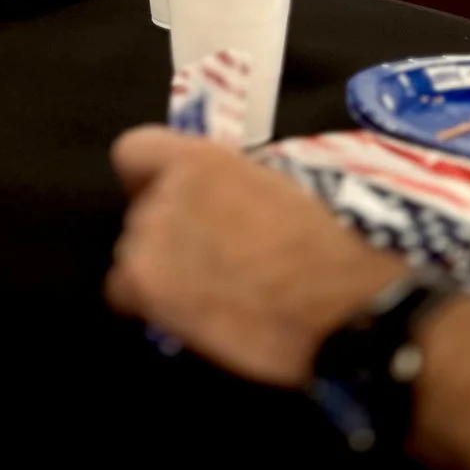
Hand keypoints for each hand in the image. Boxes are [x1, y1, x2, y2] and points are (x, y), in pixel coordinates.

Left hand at [105, 127, 404, 386]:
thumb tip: (222, 200)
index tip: (180, 200)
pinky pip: (127, 296)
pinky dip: (156, 305)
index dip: (152, 178)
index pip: (134, 153)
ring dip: (165, 271)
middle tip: (218, 257)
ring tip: (216, 293)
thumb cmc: (329, 235)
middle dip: (171, 234)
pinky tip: (197, 317)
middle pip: (141, 214)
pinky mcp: (148, 291)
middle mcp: (162, 196)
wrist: (342, 293)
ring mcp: (147, 245)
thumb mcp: (279, 181)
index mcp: (196, 159)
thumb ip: (232, 183)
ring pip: (135, 257)